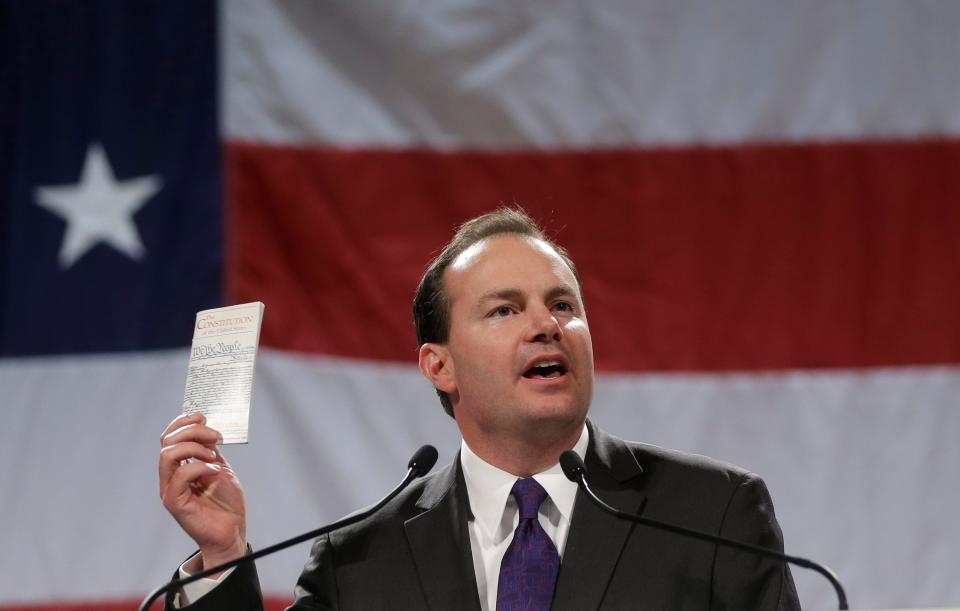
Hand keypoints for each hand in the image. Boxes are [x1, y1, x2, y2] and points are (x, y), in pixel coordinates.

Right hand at [159, 413, 246, 569]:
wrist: (232, 530)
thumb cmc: (226, 503)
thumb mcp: (220, 467)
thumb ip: (210, 450)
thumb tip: (205, 427)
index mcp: (179, 466)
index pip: (169, 437)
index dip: (182, 422)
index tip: (203, 417)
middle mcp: (170, 477)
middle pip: (167, 442)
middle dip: (192, 431)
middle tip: (216, 436)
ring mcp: (170, 489)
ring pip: (167, 455)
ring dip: (194, 447)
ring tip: (213, 455)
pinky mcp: (175, 503)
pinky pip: (179, 475)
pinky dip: (199, 466)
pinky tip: (215, 471)